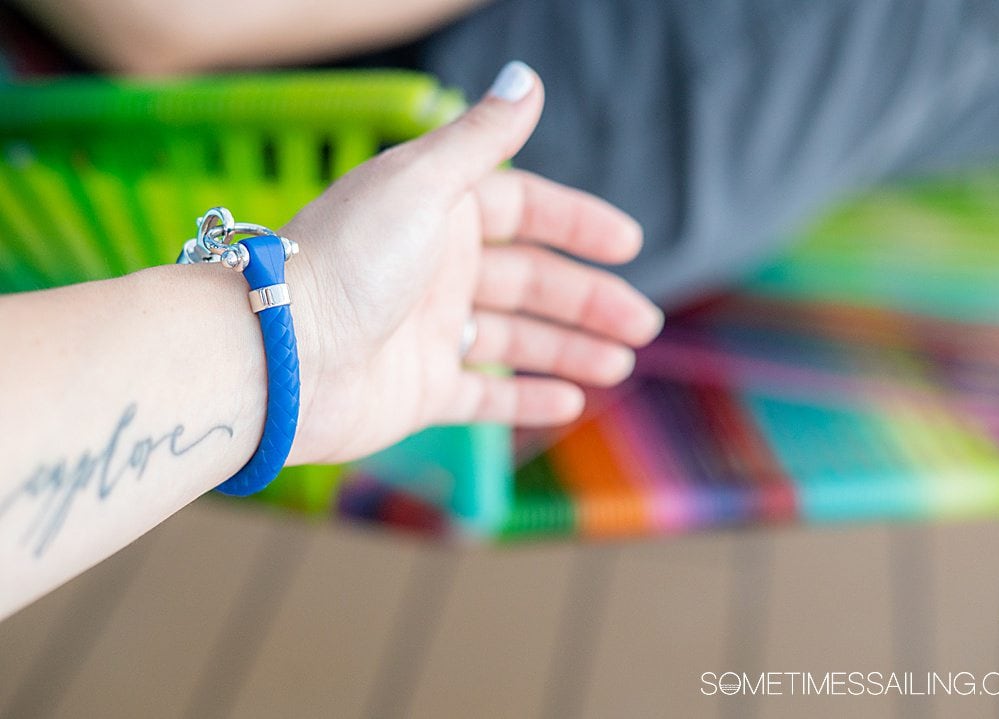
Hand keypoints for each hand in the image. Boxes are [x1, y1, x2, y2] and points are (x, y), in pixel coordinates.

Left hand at [282, 62, 663, 464]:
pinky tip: (570, 401)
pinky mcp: (420, 391)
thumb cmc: (348, 260)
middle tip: (642, 324)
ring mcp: (429, 334)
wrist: (281, 354)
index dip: (577, 225)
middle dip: (589, 301)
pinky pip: (484, 397)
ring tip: (620, 365)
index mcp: (438, 215)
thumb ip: (482, 138)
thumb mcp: (422, 184)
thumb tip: (527, 78)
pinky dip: (526, 400)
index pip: (524, 212)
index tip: (628, 244)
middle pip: (530, 282)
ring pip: (517, 340)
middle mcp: (436, 271)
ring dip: (571, 350)